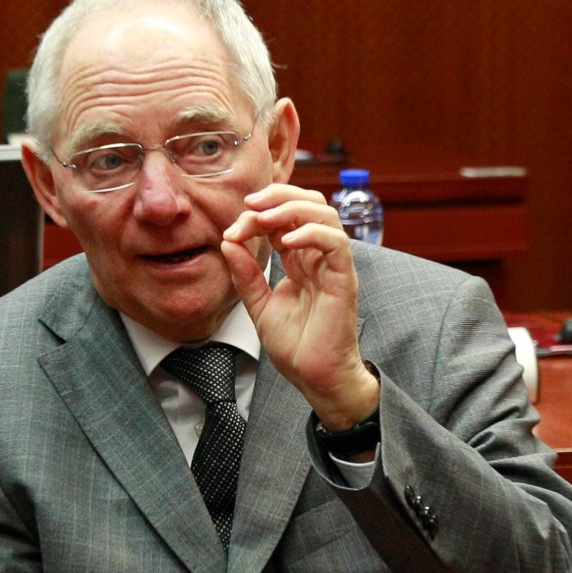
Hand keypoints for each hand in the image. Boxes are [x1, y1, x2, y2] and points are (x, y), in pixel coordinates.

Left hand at [221, 183, 378, 428]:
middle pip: (308, 203)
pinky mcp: (343, 279)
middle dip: (277, 196)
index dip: (257, 215)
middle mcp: (317, 257)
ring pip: (324, 214)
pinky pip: (336, 243)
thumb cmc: (295, 346)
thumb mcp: (259, 306)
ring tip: (265, 218)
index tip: (232, 230)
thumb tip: (228, 242)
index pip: (283, 218)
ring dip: (292, 208)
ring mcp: (332, 266)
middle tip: (249, 206)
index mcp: (299, 260)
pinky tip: (287, 242)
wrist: (314, 376)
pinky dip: (312, 233)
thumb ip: (246, 275)